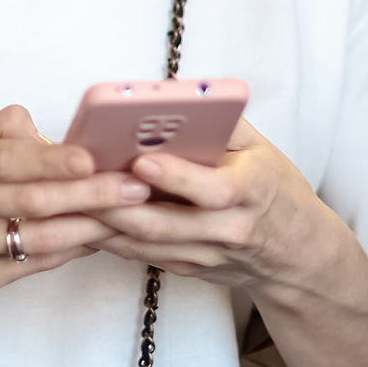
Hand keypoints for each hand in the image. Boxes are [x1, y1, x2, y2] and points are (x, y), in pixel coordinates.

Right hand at [0, 106, 150, 323]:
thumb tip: (47, 130)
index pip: (5, 161)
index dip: (51, 160)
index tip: (91, 157)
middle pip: (30, 201)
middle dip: (89, 194)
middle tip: (134, 187)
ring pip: (36, 239)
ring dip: (88, 227)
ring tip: (128, 215)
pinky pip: (29, 267)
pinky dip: (66, 253)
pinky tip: (94, 240)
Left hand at [85, 118, 367, 315]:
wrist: (296, 253)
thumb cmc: (275, 189)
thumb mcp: (262, 148)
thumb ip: (224, 123)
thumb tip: (181, 97)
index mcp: (253, 192)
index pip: (213, 189)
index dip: (176, 177)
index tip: (141, 160)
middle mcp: (230, 230)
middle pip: (168, 223)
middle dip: (120, 204)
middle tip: (83, 182)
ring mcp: (208, 255)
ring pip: (148, 244)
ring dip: (107, 224)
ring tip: (71, 200)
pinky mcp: (190, 269)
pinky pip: (144, 255)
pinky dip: (112, 238)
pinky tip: (84, 219)